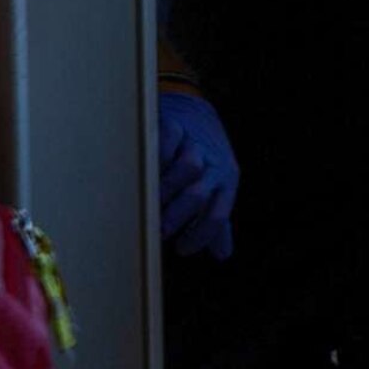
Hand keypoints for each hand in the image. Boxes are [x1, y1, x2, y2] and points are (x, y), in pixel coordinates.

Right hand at [157, 89, 238, 260]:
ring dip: (166, 189)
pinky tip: (143, 171)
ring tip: (148, 203)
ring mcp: (195, 144)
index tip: (181, 249)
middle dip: (178, 216)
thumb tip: (222, 254)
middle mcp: (213, 164)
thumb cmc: (204, 161)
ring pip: (187, 168)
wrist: (196, 114)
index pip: (217, 216)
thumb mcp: (216, 188)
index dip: (200, 236)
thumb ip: (216, 221)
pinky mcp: (175, 127)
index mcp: (226, 183)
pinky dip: (156, 158)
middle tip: (159, 230)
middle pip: (199, 195)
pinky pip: (167, 142)